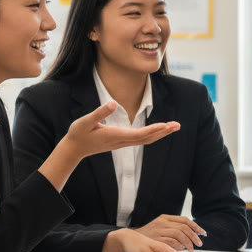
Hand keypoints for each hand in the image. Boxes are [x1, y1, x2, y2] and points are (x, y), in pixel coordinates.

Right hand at [64, 100, 179, 158]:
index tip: (167, 125)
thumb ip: (99, 113)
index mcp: (115, 135)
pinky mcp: (120, 142)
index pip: (139, 134)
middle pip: (147, 138)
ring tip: (173, 127)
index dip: (154, 129)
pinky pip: (140, 139)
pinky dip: (152, 135)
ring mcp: (122, 143)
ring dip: (160, 133)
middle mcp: (121, 141)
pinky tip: (159, 131)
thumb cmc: (78, 133)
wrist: (74, 148)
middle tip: (178, 125)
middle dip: (163, 132)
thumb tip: (113, 103)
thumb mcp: (85, 121)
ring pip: (145, 140)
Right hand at [134, 214, 206, 250]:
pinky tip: (182, 249)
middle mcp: (162, 222)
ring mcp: (158, 230)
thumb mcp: (160, 228)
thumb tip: (191, 234)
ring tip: (191, 249)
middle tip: (199, 244)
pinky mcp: (155, 239)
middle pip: (183, 227)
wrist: (130, 239)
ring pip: (178, 234)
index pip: (184, 220)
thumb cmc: (149, 235)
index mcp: (165, 218)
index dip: (195, 227)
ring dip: (187, 242)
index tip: (202, 233)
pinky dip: (178, 246)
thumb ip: (173, 229)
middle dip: (193, 236)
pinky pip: (171, 242)